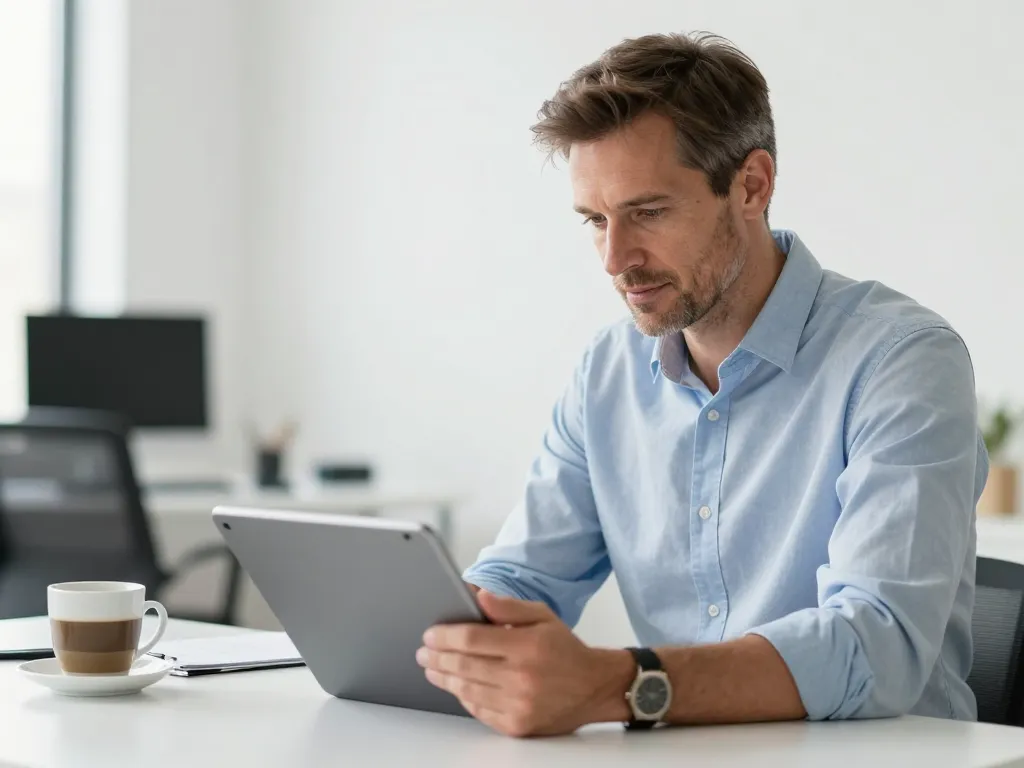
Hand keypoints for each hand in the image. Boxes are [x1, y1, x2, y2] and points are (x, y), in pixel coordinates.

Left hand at [417, 590, 633, 736]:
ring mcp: (519, 705)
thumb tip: (477, 595)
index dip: (445, 636)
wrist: (595, 688)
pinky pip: (480, 711)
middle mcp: (522, 677)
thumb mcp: (542, 616)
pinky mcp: (518, 725)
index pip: (472, 639)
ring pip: (467, 690)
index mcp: (527, 646)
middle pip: (464, 666)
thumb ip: (508, 606)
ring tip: (433, 669)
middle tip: (423, 653)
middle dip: (437, 658)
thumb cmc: (566, 650)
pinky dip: (464, 698)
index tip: (430, 634)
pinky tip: (457, 687)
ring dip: (445, 679)